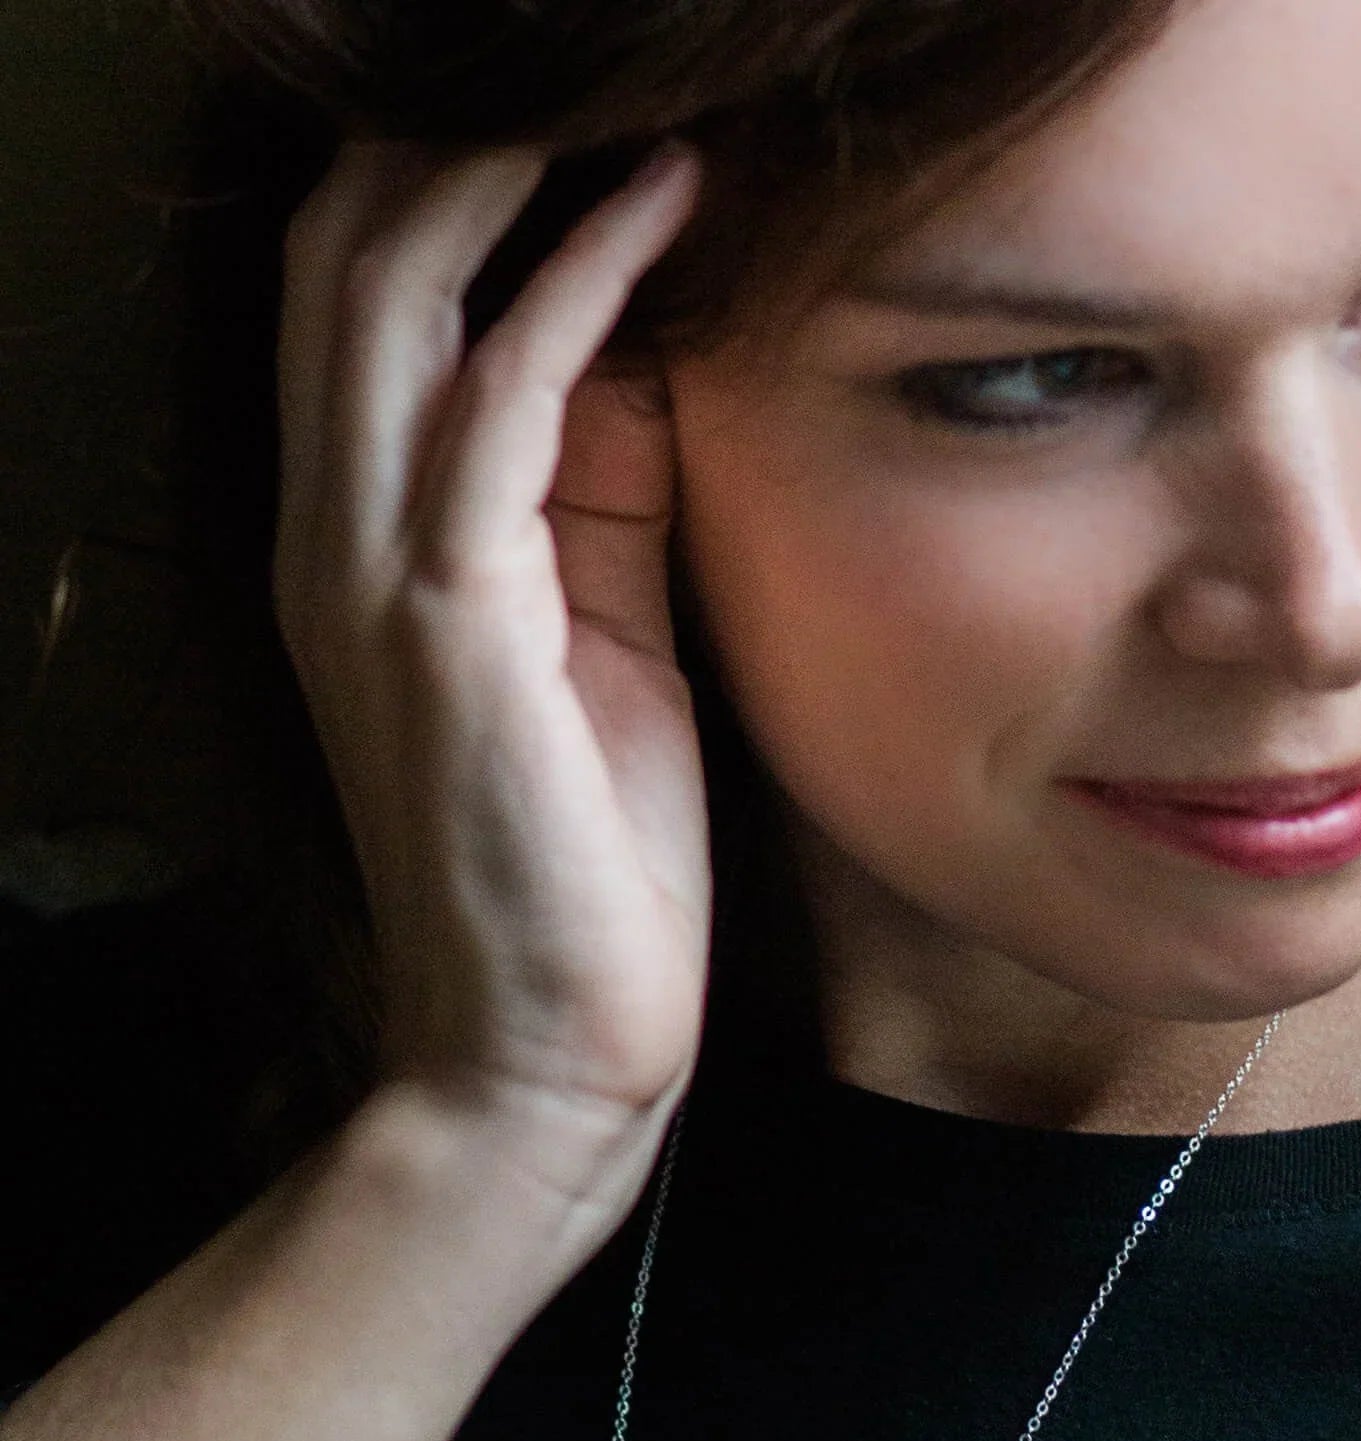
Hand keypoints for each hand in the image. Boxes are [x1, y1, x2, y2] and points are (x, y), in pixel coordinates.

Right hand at [272, 136, 711, 1155]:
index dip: (458, 168)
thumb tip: (646, 339)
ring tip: (633, 81)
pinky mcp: (447, 626)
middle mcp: (330, 535)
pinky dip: (577, 285)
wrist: (549, 1051)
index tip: (592, 96)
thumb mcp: (602, 642)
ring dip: (509, 163)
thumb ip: (603, 493)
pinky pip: (497, 403)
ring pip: (388, 294)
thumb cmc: (590, 860)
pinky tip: (662, 203)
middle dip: (462, 124)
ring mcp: (368, 576)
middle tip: (602, 54)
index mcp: (364, 540)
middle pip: (350, 251)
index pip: (368, 294)